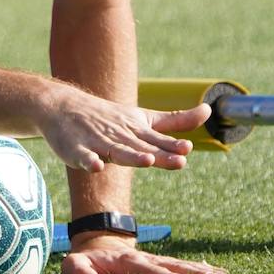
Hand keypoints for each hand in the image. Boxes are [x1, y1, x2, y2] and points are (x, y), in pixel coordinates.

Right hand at [37, 87, 211, 172]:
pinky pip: (82, 156)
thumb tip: (210, 110)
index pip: (157, 141)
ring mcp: (97, 142)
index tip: (187, 149)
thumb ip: (176, 119)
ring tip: (146, 160)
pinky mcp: (76, 149)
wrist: (62, 107)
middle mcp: (119, 136)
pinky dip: (88, 161)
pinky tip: (96, 166)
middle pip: (142, 148)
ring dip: (131, 155)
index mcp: (136, 131)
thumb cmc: (108, 117)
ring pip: (116, 151)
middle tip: (178, 160)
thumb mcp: (143, 117)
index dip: (172, 146)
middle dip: (159, 154)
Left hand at [62, 234, 227, 273]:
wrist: (96, 245)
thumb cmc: (85, 260)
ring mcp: (156, 261)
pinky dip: (200, 270)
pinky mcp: (161, 265)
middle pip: (174, 266)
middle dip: (194, 273)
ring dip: (202, 271)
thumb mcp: (74, 264)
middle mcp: (147, 259)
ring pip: (182, 266)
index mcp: (128, 261)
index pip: (151, 270)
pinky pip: (182, 267)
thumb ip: (79, 271)